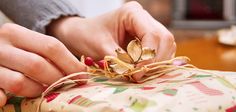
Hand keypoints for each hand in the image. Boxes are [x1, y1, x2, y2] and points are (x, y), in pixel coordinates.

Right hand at [0, 23, 86, 106]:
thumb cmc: (16, 49)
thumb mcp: (30, 44)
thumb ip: (49, 52)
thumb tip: (80, 71)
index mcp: (16, 33)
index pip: (51, 46)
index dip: (71, 63)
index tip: (83, 75)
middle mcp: (1, 46)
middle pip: (37, 65)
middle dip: (57, 79)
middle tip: (67, 86)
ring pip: (19, 82)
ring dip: (38, 90)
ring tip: (46, 91)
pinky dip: (2, 98)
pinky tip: (8, 100)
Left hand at [47, 1, 175, 80]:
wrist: (80, 34)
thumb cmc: (87, 36)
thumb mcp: (101, 47)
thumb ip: (121, 60)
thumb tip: (138, 73)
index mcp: (132, 13)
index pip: (152, 34)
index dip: (148, 56)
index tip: (137, 73)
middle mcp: (144, 18)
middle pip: (164, 39)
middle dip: (155, 60)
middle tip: (139, 75)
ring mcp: (147, 27)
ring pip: (166, 45)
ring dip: (157, 62)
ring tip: (140, 74)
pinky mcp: (147, 39)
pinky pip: (160, 51)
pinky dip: (155, 62)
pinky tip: (143, 70)